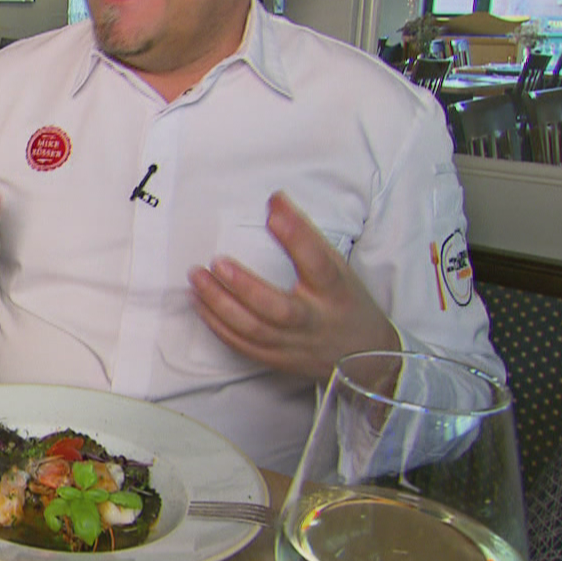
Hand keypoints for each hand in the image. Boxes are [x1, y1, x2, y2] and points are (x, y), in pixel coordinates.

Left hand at [188, 192, 398, 380]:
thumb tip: (275, 200)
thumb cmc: (345, 302)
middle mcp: (315, 322)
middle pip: (278, 309)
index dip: (297, 237)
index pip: (318, 264)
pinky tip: (200, 303)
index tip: (274, 211)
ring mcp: (294, 345)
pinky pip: (242, 345)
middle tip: (216, 262)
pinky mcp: (277, 360)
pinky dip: (217, 325)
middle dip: (243, 286)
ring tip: (197, 278)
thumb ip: (306, 235)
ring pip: (253, 330)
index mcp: (335, 293)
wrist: (364, 357)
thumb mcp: (338, 266)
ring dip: (219, 304)